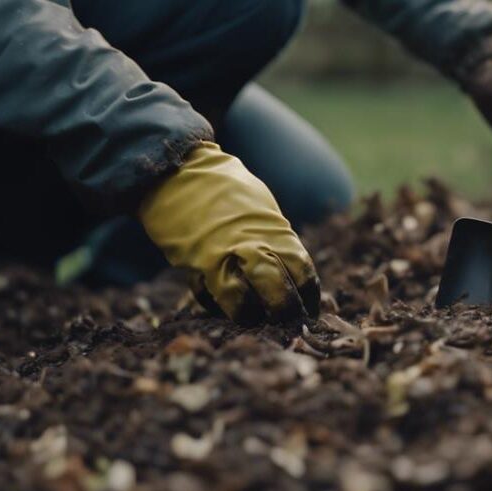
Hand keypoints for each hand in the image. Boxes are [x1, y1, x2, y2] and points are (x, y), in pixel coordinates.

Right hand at [139, 142, 319, 324]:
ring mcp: (226, 254)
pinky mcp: (198, 261)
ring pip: (245, 298)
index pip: (303, 270)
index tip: (308, 308)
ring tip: (253, 318)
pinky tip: (223, 304)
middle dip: (284, 310)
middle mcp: (255, 243)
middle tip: (285, 320)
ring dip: (250, 313)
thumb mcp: (262, 208)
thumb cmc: (226, 189)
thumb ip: (275, 237)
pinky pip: (212, 293)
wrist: (182, 170)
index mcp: (276, 230)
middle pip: (280, 287)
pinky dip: (219, 303)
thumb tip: (291, 266)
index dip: (308, 294)